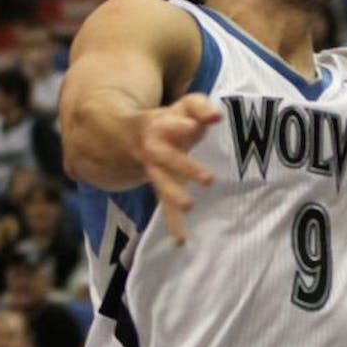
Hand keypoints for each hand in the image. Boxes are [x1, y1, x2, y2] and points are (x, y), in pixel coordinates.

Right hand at [136, 93, 221, 244]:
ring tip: (189, 206)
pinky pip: (164, 205)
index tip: (194, 127)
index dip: (182, 125)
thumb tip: (216, 117)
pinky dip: (173, 223)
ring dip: (174, 195)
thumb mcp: (185, 105)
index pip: (172, 124)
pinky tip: (181, 240)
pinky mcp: (162, 187)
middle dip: (186, 167)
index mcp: (161, 126)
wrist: (130, 136)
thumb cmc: (172, 118)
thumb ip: (201, 107)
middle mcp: (155, 150)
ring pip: (162, 183)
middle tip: (208, 179)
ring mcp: (156, 171)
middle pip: (167, 159)